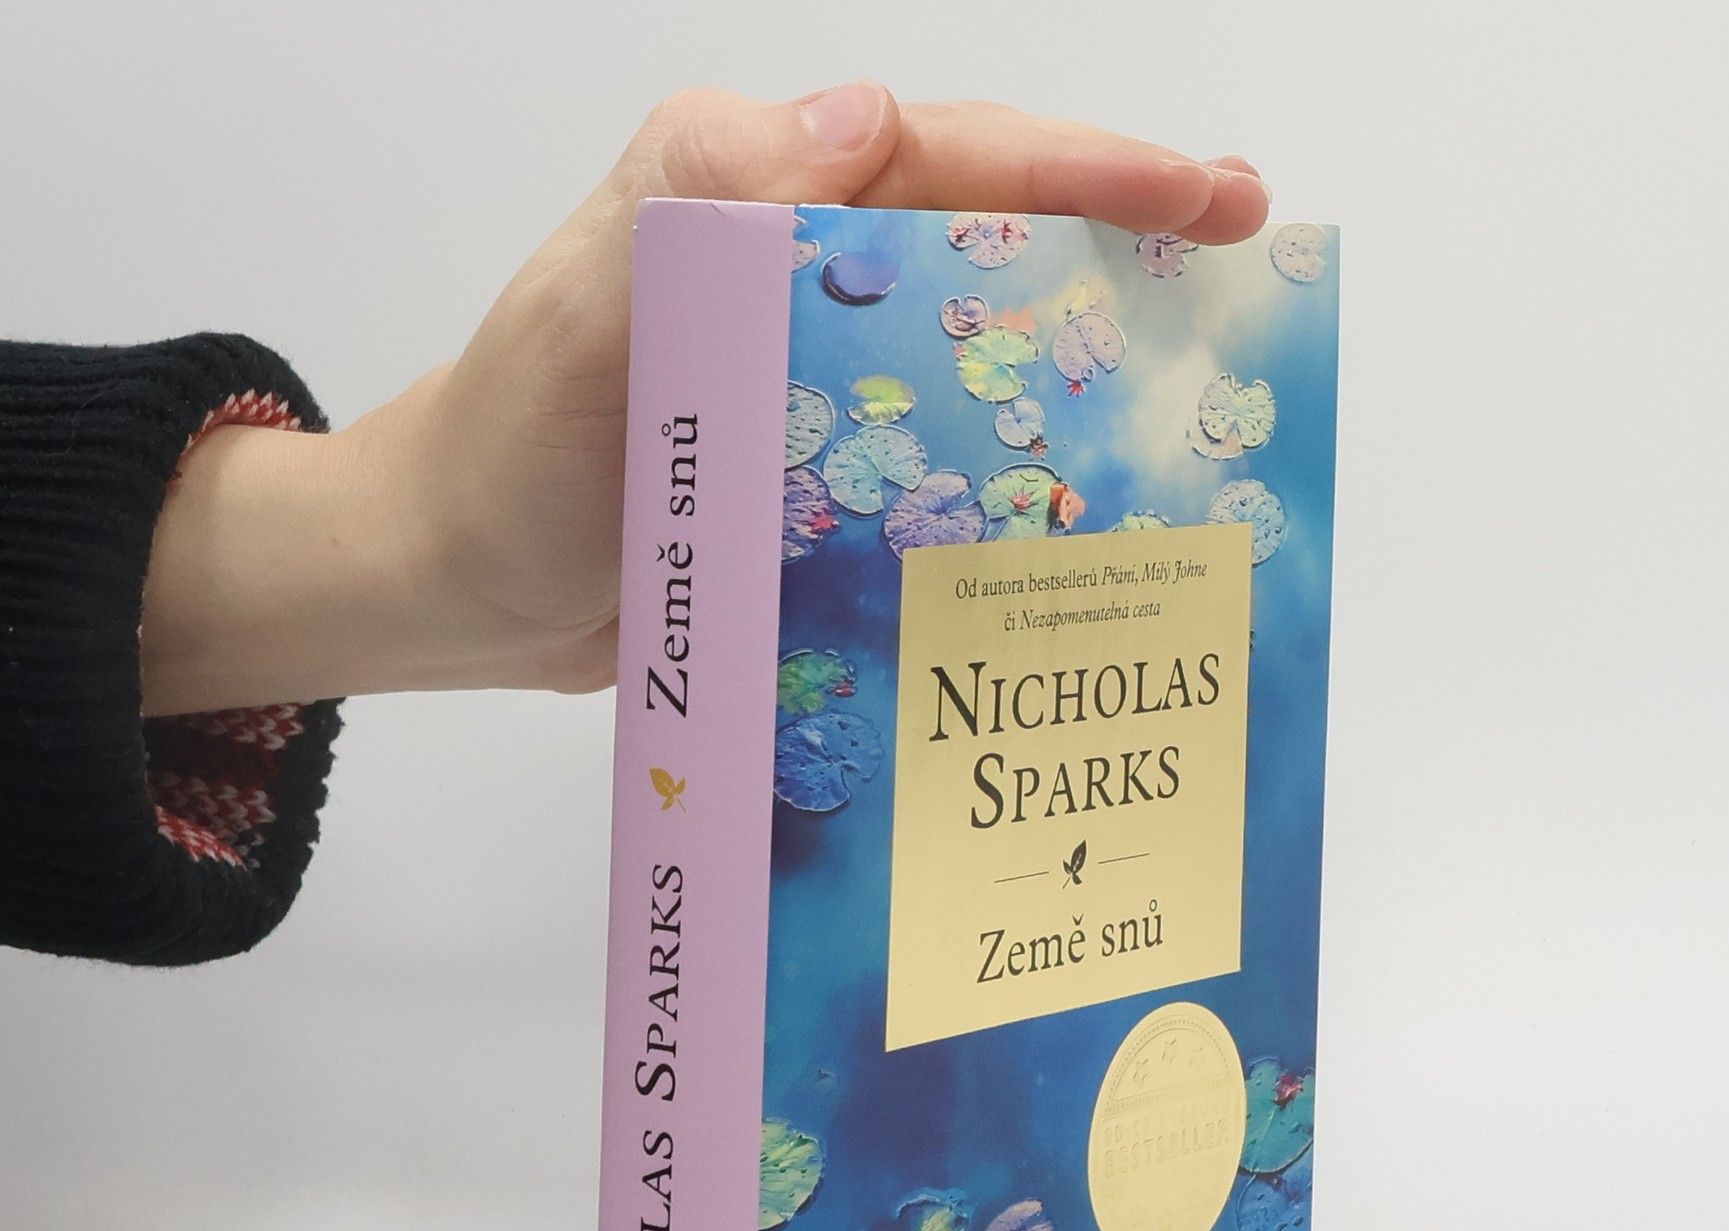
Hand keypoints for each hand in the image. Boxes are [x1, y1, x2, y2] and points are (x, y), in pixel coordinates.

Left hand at [139, 84, 1271, 713]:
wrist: (464, 586)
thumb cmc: (511, 450)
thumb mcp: (586, 310)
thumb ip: (694, 199)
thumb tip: (855, 125)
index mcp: (766, 204)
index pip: (952, 160)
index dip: (1088, 170)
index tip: (1206, 193)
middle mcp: (810, 280)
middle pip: (996, 244)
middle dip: (1126, 250)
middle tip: (1244, 274)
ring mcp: (826, 386)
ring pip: (988, 355)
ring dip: (1093, 371)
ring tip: (1202, 402)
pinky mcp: (829, 481)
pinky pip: (945, 462)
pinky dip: (1018, 482)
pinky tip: (1089, 524)